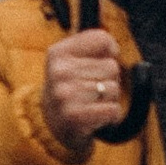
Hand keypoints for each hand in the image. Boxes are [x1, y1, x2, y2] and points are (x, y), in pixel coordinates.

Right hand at [41, 27, 128, 151]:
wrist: (51, 125)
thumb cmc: (70, 87)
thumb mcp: (71, 59)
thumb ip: (94, 45)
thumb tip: (114, 48)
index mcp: (58, 52)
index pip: (102, 39)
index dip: (110, 52)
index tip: (100, 63)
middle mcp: (59, 71)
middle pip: (112, 66)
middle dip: (108, 80)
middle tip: (92, 90)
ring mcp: (65, 94)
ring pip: (114, 88)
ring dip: (109, 98)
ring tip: (92, 102)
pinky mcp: (75, 116)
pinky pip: (113, 109)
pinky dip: (111, 115)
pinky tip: (96, 115)